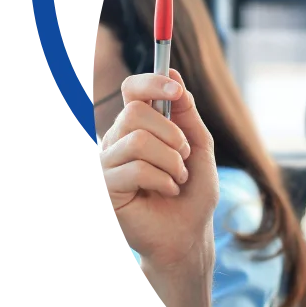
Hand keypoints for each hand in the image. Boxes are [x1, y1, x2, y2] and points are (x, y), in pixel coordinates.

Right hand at [99, 68, 219, 275]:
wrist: (190, 233)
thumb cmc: (193, 192)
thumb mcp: (198, 146)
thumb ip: (186, 112)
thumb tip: (172, 73)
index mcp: (139, 126)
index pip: (132, 90)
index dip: (151, 83)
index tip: (176, 90)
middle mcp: (118, 141)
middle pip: (135, 113)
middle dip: (172, 135)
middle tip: (184, 156)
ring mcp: (109, 164)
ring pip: (138, 141)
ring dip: (171, 161)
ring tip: (178, 179)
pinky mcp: (107, 188)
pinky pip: (135, 169)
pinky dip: (163, 180)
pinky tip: (167, 192)